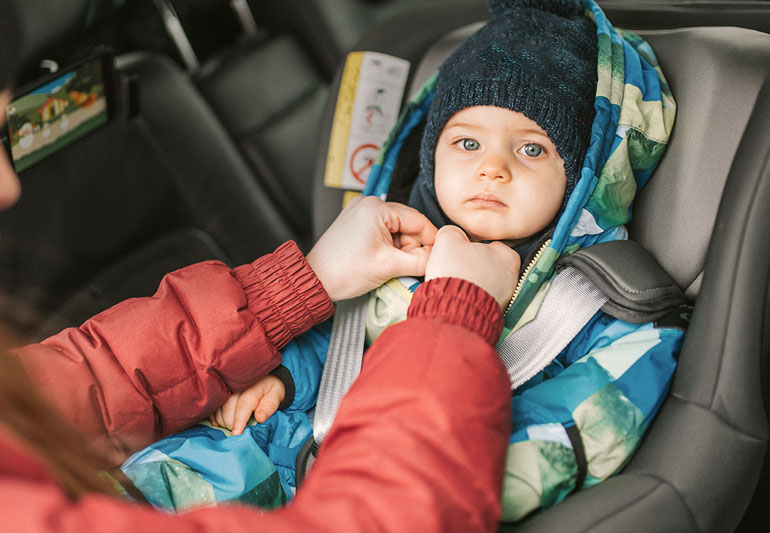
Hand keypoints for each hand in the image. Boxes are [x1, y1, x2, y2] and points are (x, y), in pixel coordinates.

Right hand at [209, 374, 284, 434]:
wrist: (263, 376)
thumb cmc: (270, 388)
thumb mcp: (276, 395)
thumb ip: (269, 406)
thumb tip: (260, 418)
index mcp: (252, 387)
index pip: (243, 405)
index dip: (239, 421)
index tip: (236, 434)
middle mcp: (236, 385)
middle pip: (228, 407)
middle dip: (230, 423)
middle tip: (235, 431)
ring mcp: (226, 387)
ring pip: (218, 406)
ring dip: (221, 420)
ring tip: (228, 427)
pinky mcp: (219, 390)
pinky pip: (212, 404)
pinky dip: (214, 415)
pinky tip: (218, 423)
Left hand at [306, 196, 437, 299]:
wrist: (314, 280)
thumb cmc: (343, 271)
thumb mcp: (388, 266)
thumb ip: (420, 261)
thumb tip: (439, 257)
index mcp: (377, 208)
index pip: (418, 220)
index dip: (431, 241)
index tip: (437, 256)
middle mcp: (369, 203)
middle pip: (407, 225)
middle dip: (410, 247)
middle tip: (403, 267)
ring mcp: (361, 212)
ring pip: (396, 230)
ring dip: (399, 249)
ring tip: (387, 266)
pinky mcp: (356, 222)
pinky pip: (383, 231)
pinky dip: (388, 247)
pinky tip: (380, 260)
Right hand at [424, 226, 520, 307]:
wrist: (455, 309)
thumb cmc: (456, 272)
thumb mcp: (448, 240)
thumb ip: (452, 232)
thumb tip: (452, 234)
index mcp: (507, 255)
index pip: (491, 245)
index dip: (472, 247)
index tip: (461, 252)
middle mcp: (512, 277)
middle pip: (489, 266)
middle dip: (474, 267)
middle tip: (456, 268)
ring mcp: (505, 298)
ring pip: (486, 284)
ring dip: (473, 284)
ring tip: (455, 284)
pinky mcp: (494, 314)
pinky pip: (481, 300)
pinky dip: (471, 299)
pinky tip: (457, 297)